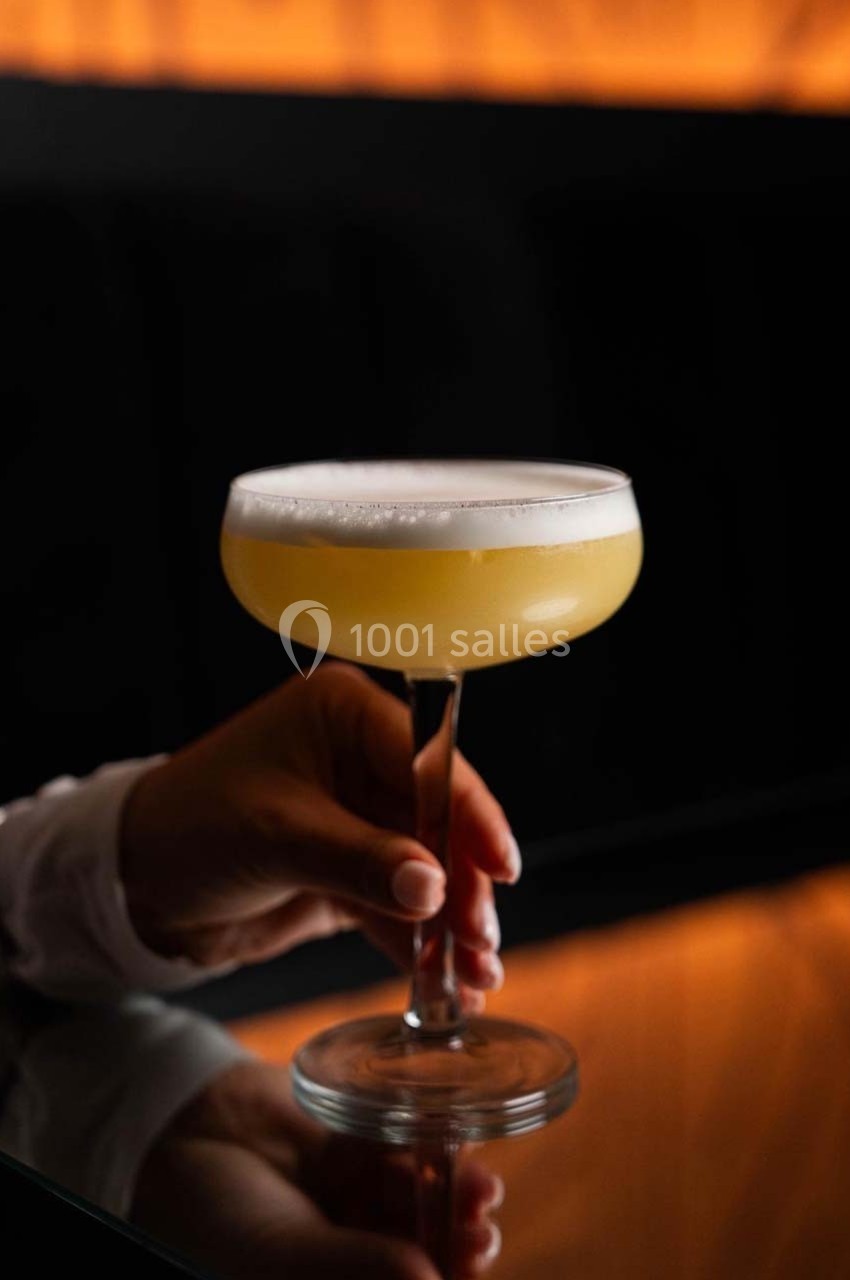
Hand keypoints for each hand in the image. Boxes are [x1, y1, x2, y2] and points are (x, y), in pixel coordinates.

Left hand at [120, 663, 519, 1001]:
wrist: (133, 886)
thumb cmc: (187, 827)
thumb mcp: (274, 836)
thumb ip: (358, 859)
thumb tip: (435, 888)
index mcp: (344, 716)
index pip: (427, 760)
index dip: (469, 814)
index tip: (500, 867)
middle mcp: (361, 759)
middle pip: (439, 822)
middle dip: (463, 885)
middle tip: (481, 942)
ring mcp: (360, 817)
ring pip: (426, 870)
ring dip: (451, 925)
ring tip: (476, 978)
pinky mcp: (352, 871)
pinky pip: (399, 906)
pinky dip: (420, 945)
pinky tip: (445, 984)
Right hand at [132, 1060, 502, 1279]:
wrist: (182, 1130)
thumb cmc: (215, 1218)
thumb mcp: (283, 1256)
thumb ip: (358, 1267)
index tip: (471, 1265)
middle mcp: (343, 1258)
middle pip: (419, 1257)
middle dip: (456, 1244)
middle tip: (481, 1233)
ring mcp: (349, 1208)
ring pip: (417, 1208)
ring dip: (450, 1197)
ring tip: (478, 1188)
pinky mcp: (349, 1156)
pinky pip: (397, 1157)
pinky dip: (423, 1152)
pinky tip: (448, 1148)